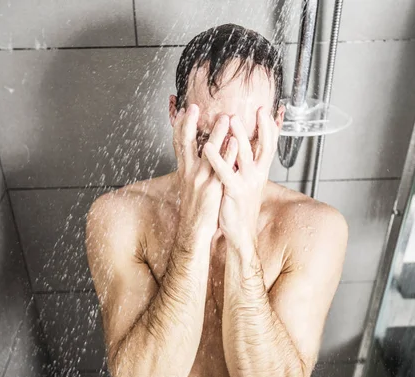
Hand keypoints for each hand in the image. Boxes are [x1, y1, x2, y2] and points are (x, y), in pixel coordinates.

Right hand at [173, 105, 238, 238]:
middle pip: (185, 143)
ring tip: (224, 117)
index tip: (182, 110)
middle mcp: (189, 172)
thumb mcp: (191, 184)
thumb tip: (200, 155)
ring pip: (207, 153)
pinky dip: (228, 154)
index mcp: (184, 170)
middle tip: (193, 107)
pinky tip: (235, 142)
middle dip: (188, 124)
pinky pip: (221, 168)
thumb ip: (195, 168)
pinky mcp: (212, 189)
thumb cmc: (196, 208)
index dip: (179, 126)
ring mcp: (201, 180)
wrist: (195, 231)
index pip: (179, 144)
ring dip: (216, 134)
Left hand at [202, 107, 278, 248]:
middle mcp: (256, 176)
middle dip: (257, 127)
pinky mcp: (233, 192)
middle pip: (261, 147)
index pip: (268, 146)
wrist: (240, 233)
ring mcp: (246, 183)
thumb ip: (245, 165)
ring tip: (230, 119)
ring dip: (237, 135)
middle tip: (255, 110)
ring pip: (243, 155)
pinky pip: (224, 172)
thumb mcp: (247, 182)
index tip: (265, 111)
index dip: (268, 128)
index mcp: (259, 172)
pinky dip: (217, 158)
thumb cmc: (240, 206)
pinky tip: (207, 146)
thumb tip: (240, 147)